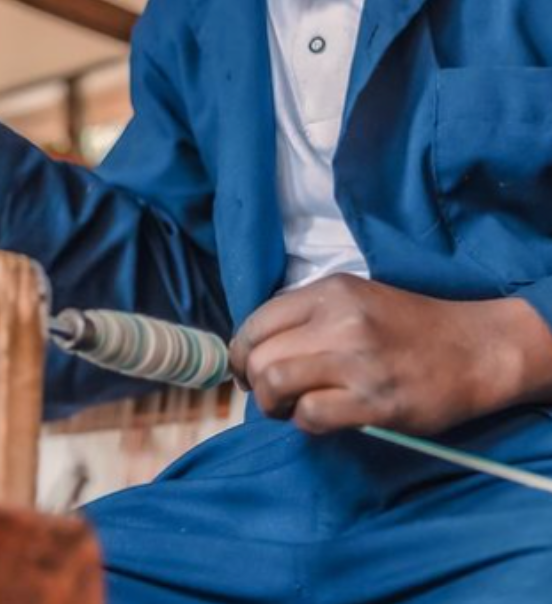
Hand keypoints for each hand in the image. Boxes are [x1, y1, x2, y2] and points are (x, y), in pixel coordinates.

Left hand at [228, 275, 551, 435]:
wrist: (474, 349)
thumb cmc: (408, 327)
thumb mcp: (353, 299)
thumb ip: (306, 315)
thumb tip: (254, 348)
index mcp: (328, 292)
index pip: (256, 321)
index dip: (240, 352)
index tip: (245, 370)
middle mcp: (337, 320)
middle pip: (259, 355)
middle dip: (252, 382)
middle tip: (267, 396)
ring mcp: (355, 360)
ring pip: (275, 381)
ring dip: (272, 404)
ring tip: (289, 408)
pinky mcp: (375, 401)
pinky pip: (311, 415)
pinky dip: (305, 422)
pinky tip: (320, 419)